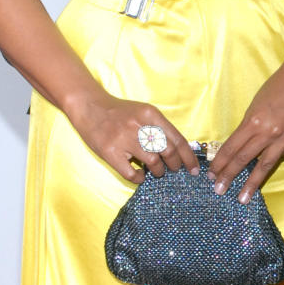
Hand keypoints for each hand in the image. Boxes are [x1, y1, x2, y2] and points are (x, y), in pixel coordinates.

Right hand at [66, 90, 199, 183]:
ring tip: (155, 170)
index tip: (194, 169)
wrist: (89, 106)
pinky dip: (139, 178)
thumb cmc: (119, 112)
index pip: (177, 138)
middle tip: (173, 169)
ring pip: (153, 162)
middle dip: (175, 165)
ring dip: (158, 171)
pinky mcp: (110, 152)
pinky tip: (139, 174)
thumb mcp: (142, 112)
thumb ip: (159, 127)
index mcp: (150, 114)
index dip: (188, 157)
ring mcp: (123, 139)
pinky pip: (131, 173)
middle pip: (168, 151)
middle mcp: (138, 125)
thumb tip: (180, 150)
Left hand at [207, 54, 283, 200]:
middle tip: (219, 190)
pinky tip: (261, 176)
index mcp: (253, 121)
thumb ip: (248, 128)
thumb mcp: (255, 106)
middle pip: (244, 159)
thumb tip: (239, 148)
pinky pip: (279, 157)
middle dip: (229, 176)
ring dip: (251, 184)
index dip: (220, 162)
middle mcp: (268, 133)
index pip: (232, 147)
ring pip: (263, 166)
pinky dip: (268, 166)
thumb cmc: (276, 88)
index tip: (212, 174)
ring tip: (242, 198)